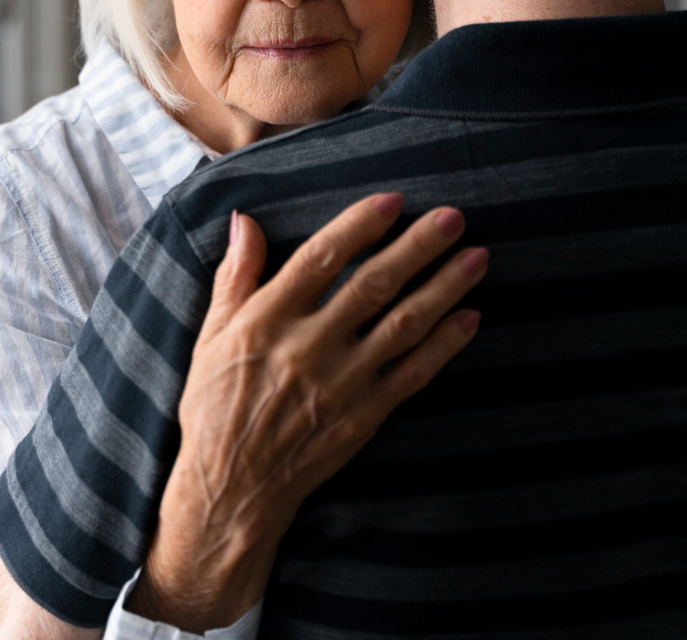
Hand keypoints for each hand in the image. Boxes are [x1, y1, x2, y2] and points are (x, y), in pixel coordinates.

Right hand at [128, 193, 486, 631]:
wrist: (231, 486)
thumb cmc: (214, 405)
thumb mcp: (210, 335)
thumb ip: (236, 276)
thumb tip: (245, 219)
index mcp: (265, 320)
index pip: (321, 258)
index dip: (360, 225)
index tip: (393, 200)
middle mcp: (307, 347)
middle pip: (373, 285)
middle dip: (417, 247)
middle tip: (453, 217)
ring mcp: (340, 383)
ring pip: (402, 325)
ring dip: (444, 288)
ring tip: (476, 258)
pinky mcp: (364, 416)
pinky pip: (413, 374)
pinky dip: (445, 345)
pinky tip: (470, 318)